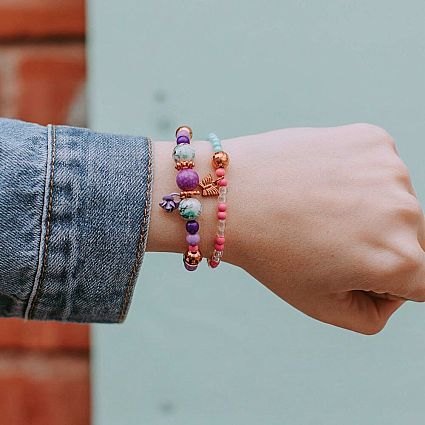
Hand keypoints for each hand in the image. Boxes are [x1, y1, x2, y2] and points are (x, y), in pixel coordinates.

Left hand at [222, 124, 424, 333]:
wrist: (230, 196)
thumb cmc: (270, 253)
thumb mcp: (320, 304)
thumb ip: (371, 315)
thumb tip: (393, 293)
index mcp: (399, 260)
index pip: (418, 282)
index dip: (382, 281)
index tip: (343, 267)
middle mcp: (406, 213)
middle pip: (413, 240)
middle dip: (380, 245)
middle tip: (325, 237)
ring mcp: (390, 170)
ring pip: (395, 201)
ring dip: (368, 208)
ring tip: (318, 207)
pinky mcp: (371, 139)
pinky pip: (377, 167)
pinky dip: (356, 176)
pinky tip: (320, 181)